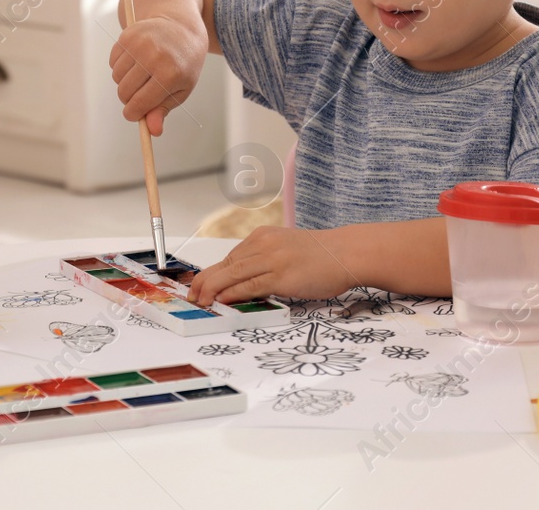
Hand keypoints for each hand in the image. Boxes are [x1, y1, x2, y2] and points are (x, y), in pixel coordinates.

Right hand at [109, 13, 206, 136]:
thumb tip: (153, 131)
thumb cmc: (183, 63)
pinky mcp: (128, 36)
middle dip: (129, 99)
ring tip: (141, 74)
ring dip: (124, 82)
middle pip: (124, 93)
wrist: (181, 27)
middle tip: (140, 93)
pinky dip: (120, 67)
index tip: (134, 114)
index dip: (133, 114)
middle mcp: (153, 58)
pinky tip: (135, 61)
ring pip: (116, 78)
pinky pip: (113, 63)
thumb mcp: (181, 89)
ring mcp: (139, 45)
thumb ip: (163, 109)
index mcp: (170, 75)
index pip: (140, 104)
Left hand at [186, 227, 361, 307]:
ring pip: (233, 274)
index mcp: (263, 236)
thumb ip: (265, 261)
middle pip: (226, 265)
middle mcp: (263, 244)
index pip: (230, 257)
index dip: (212, 274)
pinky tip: (223, 300)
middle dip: (205, 282)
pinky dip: (233, 293)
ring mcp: (272, 258)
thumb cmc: (321, 256)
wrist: (346, 252)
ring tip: (200, 301)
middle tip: (192, 296)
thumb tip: (243, 281)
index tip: (200, 285)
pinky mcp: (281, 275)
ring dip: (213, 290)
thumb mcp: (286, 249)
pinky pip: (250, 285)